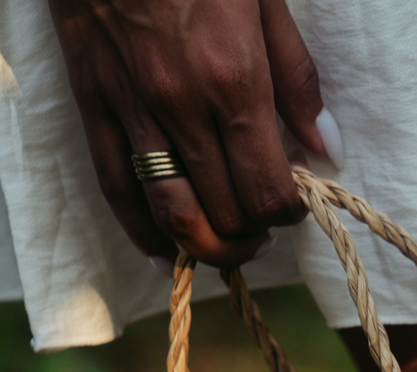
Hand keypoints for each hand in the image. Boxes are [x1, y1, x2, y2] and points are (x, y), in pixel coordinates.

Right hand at [47, 0, 335, 267]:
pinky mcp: (91, 99)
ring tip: (227, 247)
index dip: (287, 213)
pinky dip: (140, 230)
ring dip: (205, 247)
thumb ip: (295, 76)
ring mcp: (131, 107)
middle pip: (223, 215)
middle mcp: (181, 106)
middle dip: (251, 235)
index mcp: (232, 80)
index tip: (295, 202)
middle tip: (265, 230)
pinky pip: (114, 186)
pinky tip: (163, 251)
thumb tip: (325, 145)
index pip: (267, 191)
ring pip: (170, 215)